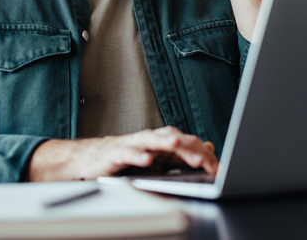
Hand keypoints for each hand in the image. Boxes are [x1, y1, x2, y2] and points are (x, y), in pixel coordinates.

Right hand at [25, 126, 217, 181]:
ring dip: (164, 142)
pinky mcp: (114, 154)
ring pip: (150, 140)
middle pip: (171, 138)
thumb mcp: (157, 161)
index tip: (217, 168)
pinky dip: (137, 156)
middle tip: (205, 160)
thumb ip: (181, 155)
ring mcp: (131, 145)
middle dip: (188, 148)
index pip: (185, 144)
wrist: (90, 160)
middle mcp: (147, 140)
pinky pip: (127, 153)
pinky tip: (146, 160)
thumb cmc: (124, 160)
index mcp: (160, 143)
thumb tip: (207, 147)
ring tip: (177, 146)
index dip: (201, 154)